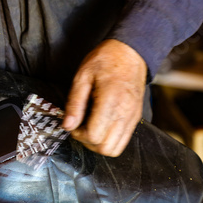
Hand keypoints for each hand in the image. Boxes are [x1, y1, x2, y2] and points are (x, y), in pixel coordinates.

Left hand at [61, 39, 146, 156]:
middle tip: (80, 126)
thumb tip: (67, 126)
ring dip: (98, 143)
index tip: (73, 122)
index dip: (78, 134)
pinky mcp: (135, 119)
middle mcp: (125, 113)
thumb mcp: (82, 77)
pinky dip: (109, 139)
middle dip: (87, 141)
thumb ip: (74, 103)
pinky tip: (100, 125)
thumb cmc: (105, 61)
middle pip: (105, 148)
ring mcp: (132, 118)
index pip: (94, 135)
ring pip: (115, 149)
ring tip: (90, 126)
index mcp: (111, 101)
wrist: (130, 52)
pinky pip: (123, 141)